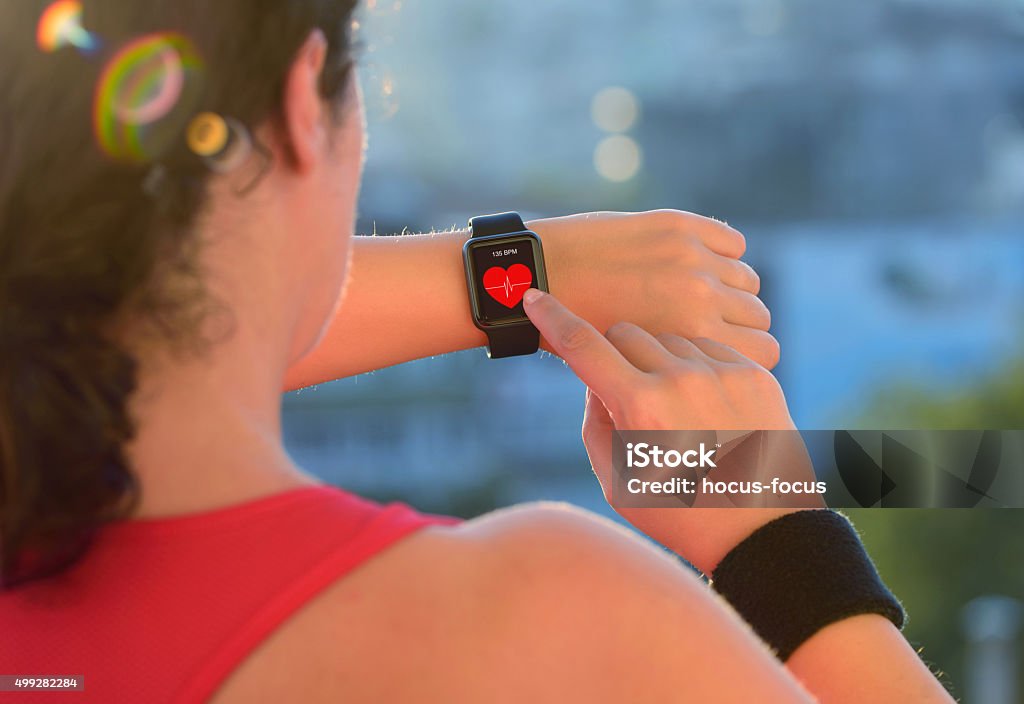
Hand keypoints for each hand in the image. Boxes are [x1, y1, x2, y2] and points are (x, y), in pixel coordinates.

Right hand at [523, 288, 818, 571]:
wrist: (761, 531)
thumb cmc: (679, 513)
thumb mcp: (615, 480)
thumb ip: (595, 421)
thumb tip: (597, 380)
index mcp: (640, 406)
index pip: (582, 345)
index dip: (552, 318)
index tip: (535, 298)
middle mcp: (682, 379)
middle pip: (625, 333)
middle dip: (615, 355)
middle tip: (627, 393)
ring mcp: (724, 373)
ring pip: (669, 338)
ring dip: (659, 362)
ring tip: (676, 410)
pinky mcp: (755, 374)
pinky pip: (710, 348)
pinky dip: (696, 367)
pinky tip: (705, 406)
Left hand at [530, 210, 778, 368]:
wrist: (536, 276)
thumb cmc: (573, 341)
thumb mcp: (631, 378)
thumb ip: (680, 376)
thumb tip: (715, 379)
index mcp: (691, 345)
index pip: (765, 352)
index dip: (745, 357)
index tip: (723, 358)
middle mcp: (700, 300)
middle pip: (758, 316)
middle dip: (737, 325)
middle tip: (706, 329)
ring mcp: (692, 259)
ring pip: (748, 280)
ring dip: (729, 290)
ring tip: (695, 299)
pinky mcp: (681, 226)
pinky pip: (733, 243)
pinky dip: (722, 255)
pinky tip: (696, 268)